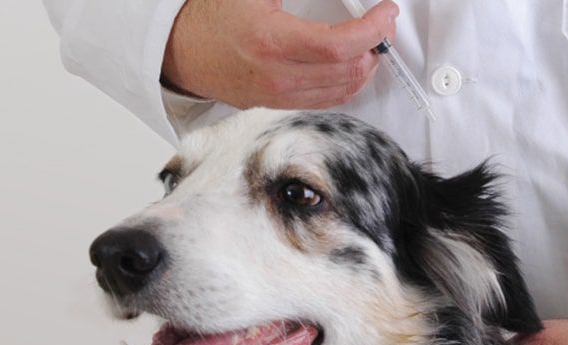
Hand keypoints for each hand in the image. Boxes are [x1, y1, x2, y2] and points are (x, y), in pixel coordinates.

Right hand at [162, 0, 397, 108]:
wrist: (182, 49)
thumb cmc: (213, 17)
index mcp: (272, 42)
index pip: (340, 47)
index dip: (373, 30)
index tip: (386, 14)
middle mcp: (277, 76)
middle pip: (347, 73)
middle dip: (375, 47)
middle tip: (381, 25)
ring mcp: (278, 96)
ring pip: (341, 92)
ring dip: (364, 68)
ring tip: (371, 44)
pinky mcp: (277, 106)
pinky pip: (326, 102)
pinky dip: (347, 84)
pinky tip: (351, 66)